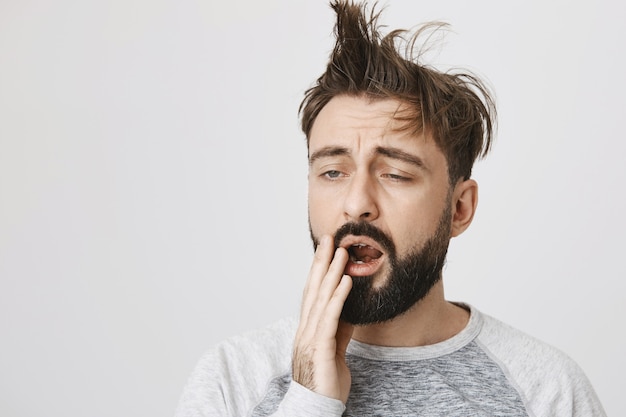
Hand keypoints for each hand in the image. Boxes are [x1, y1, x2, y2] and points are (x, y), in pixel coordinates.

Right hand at [292, 235, 353, 402]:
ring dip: (332, 273)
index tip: (326, 249)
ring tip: (342, 253)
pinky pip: (331, 318)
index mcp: (307, 329)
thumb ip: (340, 328)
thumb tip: (348, 308)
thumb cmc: (326, 381)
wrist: (317, 408)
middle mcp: (305, 329)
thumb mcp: (336, 348)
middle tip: (329, 238)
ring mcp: (310, 338)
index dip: (318, 269)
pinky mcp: (320, 349)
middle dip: (322, 262)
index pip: (312, 292)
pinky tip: (346, 282)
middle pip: (313, 289)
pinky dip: (338, 298)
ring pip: (321, 299)